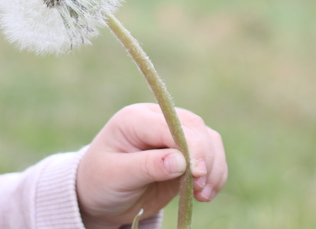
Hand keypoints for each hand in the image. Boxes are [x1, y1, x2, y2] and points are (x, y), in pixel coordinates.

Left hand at [75, 103, 226, 228]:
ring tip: (204, 195)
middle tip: (200, 188)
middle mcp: (158, 121)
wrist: (100, 197)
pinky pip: (211, 156)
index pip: (171, 125)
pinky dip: (215, 173)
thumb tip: (181, 162)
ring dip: (214, 167)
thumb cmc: (100, 182)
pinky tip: (206, 194)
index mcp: (136, 119)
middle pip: (196, 129)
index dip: (190, 146)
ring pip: (208, 139)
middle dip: (204, 158)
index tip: (197, 173)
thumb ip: (147, 166)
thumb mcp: (116, 176)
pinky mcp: (185, 153)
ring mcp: (174, 135)